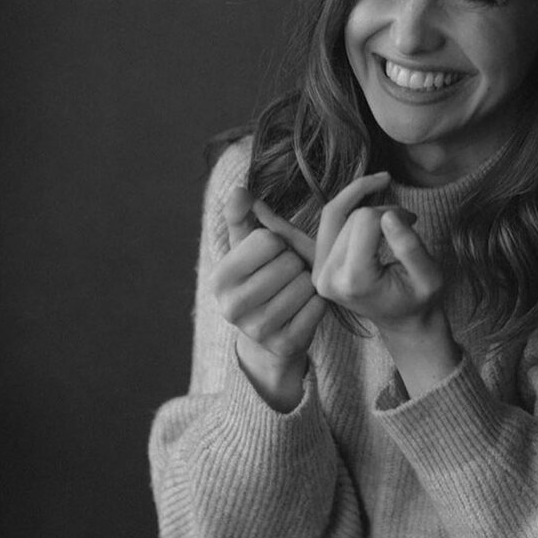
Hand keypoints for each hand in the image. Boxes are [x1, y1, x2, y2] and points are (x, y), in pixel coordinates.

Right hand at [211, 188, 326, 409]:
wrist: (270, 334)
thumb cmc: (262, 277)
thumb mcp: (248, 248)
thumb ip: (242, 217)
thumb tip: (240, 191)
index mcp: (219, 278)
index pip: (268, 241)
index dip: (278, 243)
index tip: (271, 256)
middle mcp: (231, 307)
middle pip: (289, 263)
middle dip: (295, 264)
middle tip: (286, 277)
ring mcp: (257, 330)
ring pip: (305, 285)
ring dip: (308, 284)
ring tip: (294, 291)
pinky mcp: (285, 345)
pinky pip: (317, 308)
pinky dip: (318, 303)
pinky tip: (305, 308)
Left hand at [310, 173, 441, 331]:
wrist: (403, 320)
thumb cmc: (419, 299)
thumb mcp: (430, 277)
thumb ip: (410, 247)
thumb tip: (388, 216)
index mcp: (354, 282)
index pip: (366, 221)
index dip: (393, 213)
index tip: (411, 221)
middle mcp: (328, 277)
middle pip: (351, 217)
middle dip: (380, 211)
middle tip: (405, 220)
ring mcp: (318, 272)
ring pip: (335, 213)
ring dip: (360, 200)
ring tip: (383, 190)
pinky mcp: (317, 265)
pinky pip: (328, 222)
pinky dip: (347, 206)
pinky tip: (366, 197)